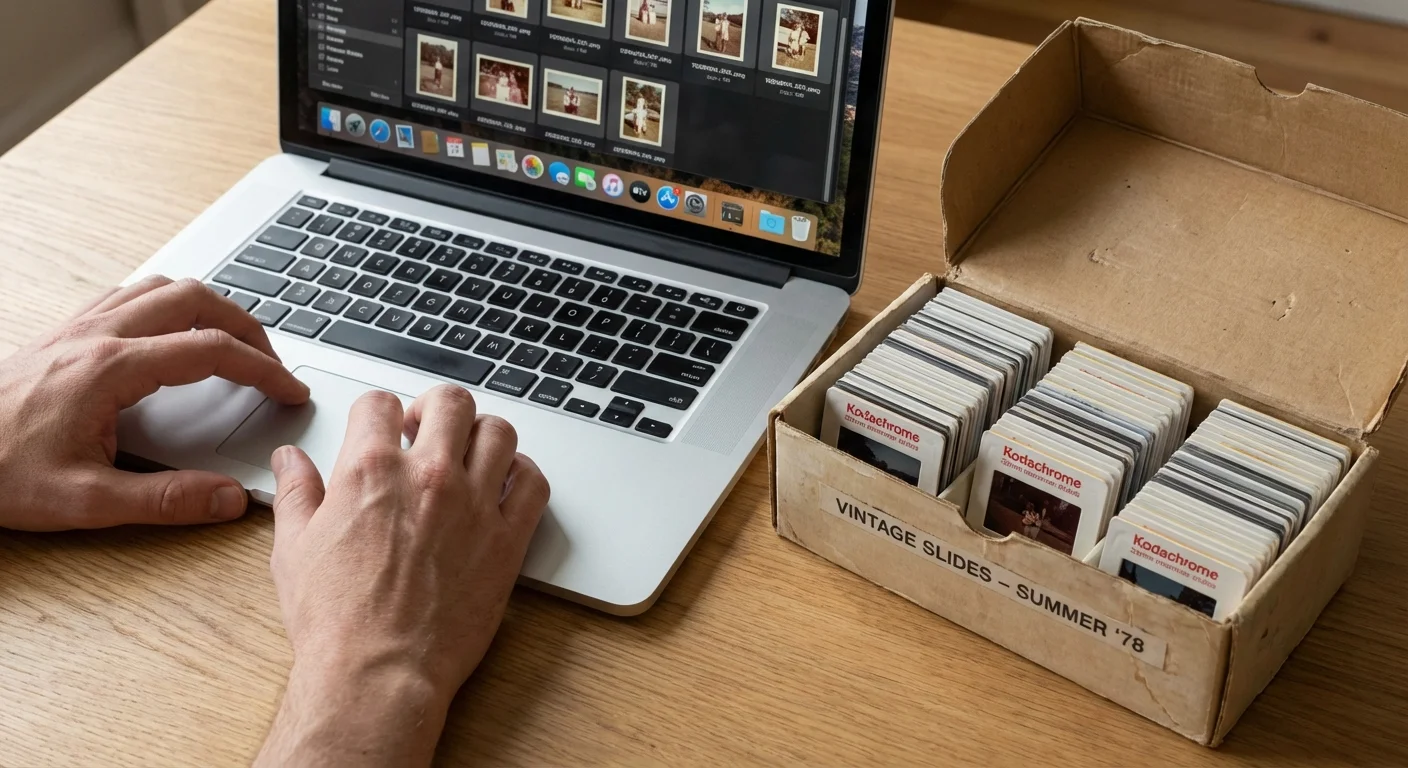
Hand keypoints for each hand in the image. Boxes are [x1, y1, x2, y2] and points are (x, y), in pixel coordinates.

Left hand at [0, 276, 308, 530]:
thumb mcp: (85, 503)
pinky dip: (169, 306)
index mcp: (110, 370)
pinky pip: (129, 295)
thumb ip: (166, 500)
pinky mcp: (64, 333)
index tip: (289, 391)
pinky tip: (174, 335)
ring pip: (163, 287)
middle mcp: (96, 336)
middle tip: (271, 363)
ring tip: (234, 342)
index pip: (210, 351)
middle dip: (247, 327)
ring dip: (210, 308)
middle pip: (195, 300)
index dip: (263, 370)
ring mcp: (78, 328)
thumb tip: (229, 497)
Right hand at [257, 386, 548, 766]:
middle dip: (435, 408)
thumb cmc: (335, 621)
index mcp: (370, 471)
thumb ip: (296, 493)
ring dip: (482, 435)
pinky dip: (523, 474)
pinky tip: (506, 484)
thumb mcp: (293, 549)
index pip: (379, 403)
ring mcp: (474, 505)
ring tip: (467, 453)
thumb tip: (290, 462)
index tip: (380, 427)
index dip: (377, 412)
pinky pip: (533, 484)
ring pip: (499, 432)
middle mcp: (427, 477)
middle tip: (426, 431)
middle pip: (450, 402)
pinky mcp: (507, 540)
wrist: (377, 673)